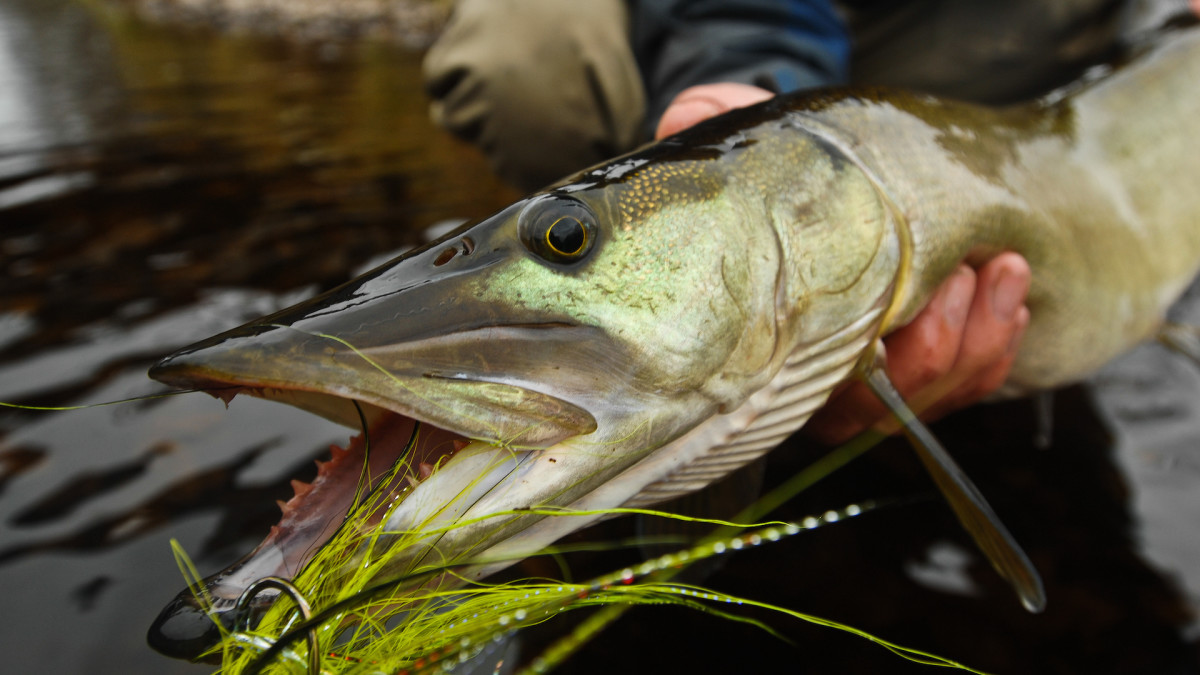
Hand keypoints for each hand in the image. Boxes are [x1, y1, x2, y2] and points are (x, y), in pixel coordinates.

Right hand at [657, 85, 1032, 443]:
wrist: (849, 178)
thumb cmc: (800, 174)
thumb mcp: (763, 145)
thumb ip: (720, 126)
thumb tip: (684, 118)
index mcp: (774, 348)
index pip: (814, 392)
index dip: (863, 368)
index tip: (895, 312)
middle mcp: (825, 381)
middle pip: (882, 410)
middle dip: (934, 348)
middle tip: (959, 273)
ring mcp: (885, 381)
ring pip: (937, 395)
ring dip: (978, 336)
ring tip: (1000, 266)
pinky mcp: (939, 369)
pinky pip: (977, 380)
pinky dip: (1000, 337)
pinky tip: (1007, 286)